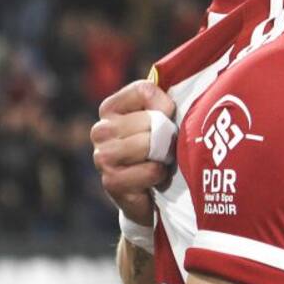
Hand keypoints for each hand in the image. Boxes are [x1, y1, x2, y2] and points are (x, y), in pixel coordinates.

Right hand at [91, 79, 175, 226]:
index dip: (166, 106)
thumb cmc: (159, 150)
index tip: (168, 119)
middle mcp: (100, 129)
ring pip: (148, 144)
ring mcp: (102, 156)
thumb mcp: (161, 119)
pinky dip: (158, 176)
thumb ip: (166, 99)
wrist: (148, 195)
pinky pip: (150, 170)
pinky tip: (153, 180)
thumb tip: (183, 88)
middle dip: (167, 136)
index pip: (144, 91)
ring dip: (163, 156)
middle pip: (149, 120)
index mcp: (110, 108)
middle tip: (166, 148)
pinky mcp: (110, 182)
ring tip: (160, 162)